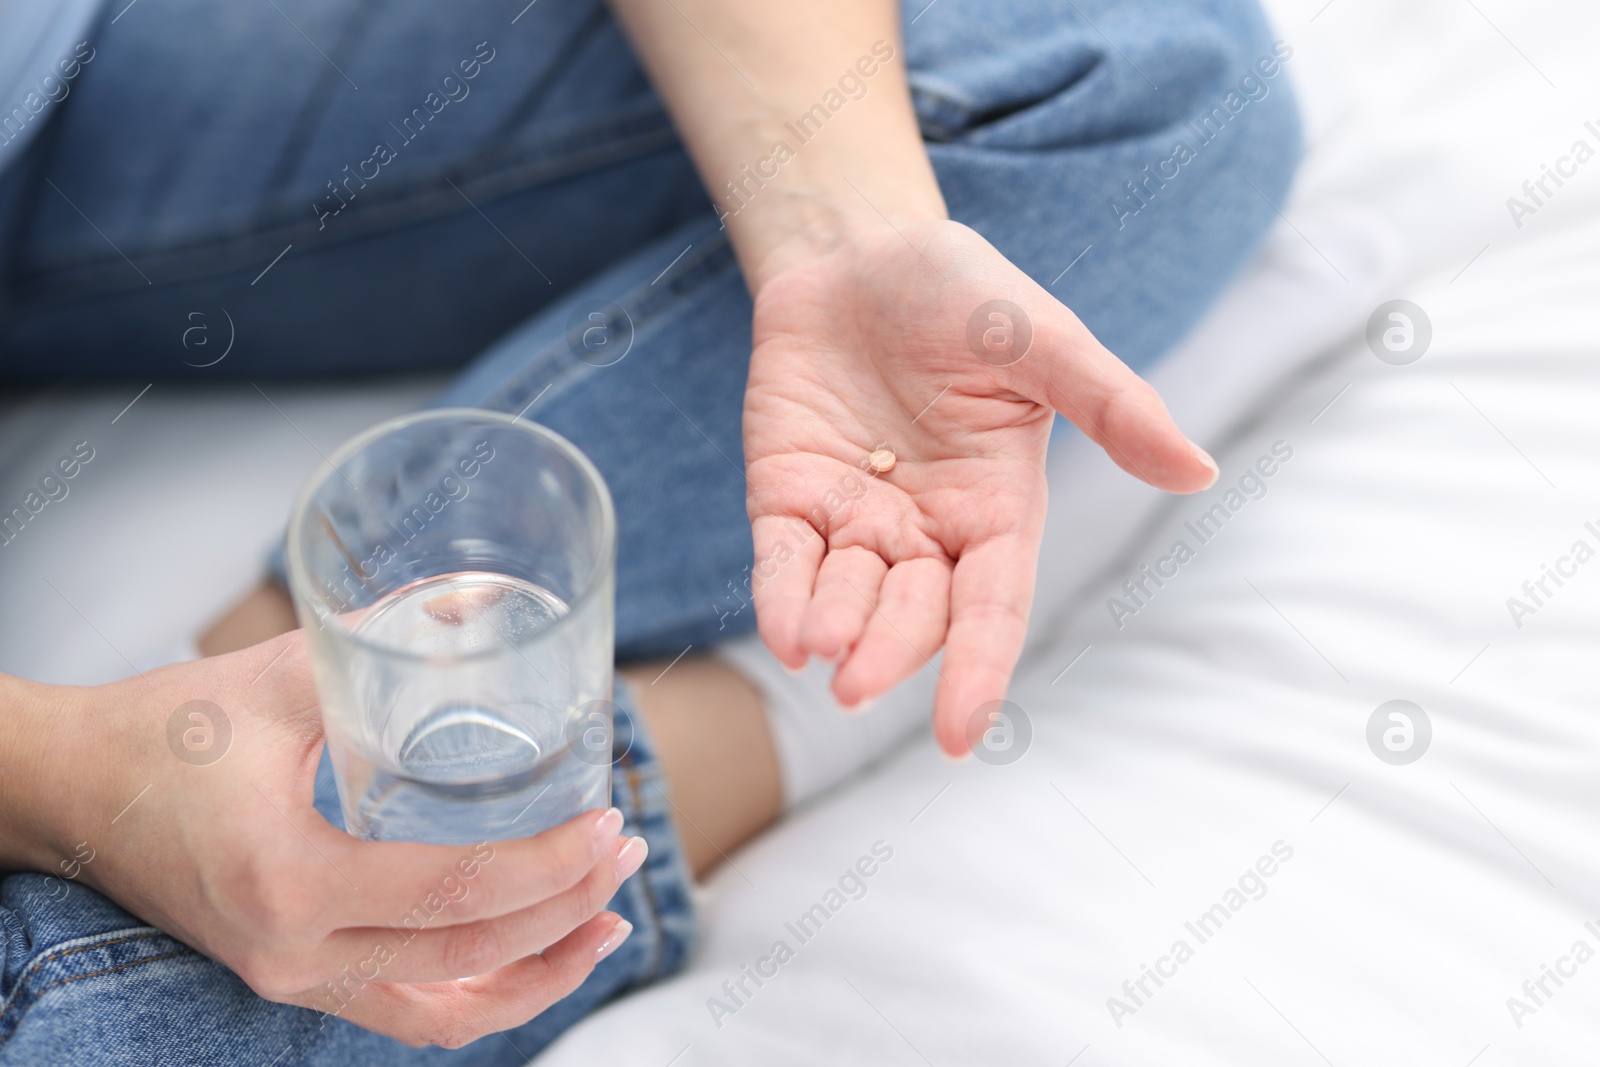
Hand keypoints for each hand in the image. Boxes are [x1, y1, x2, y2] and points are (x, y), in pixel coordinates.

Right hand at [30, 634, 643, 1047]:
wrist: (72, 788)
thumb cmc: (168, 727)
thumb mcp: (286, 673)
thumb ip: (391, 638)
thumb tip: (492, 602)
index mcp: (289, 878)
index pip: (458, 892)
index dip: (551, 867)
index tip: (610, 825)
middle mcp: (291, 953)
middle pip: (469, 957)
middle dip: (567, 911)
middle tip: (624, 854)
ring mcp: (290, 980)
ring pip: (445, 1012)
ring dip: (537, 973)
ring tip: (604, 919)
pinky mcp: (293, 979)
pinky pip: (406, 1014)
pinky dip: (480, 996)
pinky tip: (532, 956)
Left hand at [744, 218, 1217, 755]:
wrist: (860, 249)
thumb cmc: (963, 291)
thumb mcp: (1043, 340)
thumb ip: (1112, 404)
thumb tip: (1199, 471)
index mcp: (995, 508)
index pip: (992, 606)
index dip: (980, 669)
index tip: (962, 734)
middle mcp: (925, 530)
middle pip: (913, 613)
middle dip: (888, 651)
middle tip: (855, 684)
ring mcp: (853, 518)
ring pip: (845, 598)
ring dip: (834, 630)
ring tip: (820, 650)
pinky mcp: (787, 496)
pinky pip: (784, 560)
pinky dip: (782, 597)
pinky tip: (784, 633)